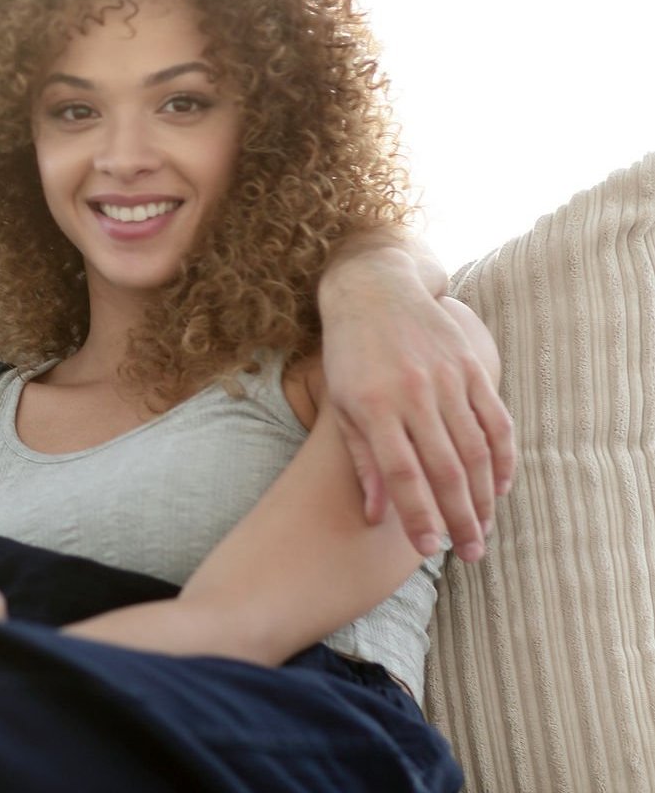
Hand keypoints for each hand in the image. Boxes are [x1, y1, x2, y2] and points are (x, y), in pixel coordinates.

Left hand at [320, 258, 514, 563]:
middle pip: (445, 470)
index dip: (418, 515)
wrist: (374, 291)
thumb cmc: (349, 356)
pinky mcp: (471, 368)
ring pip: (476, 450)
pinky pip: (496, 421)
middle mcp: (413, 395)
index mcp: (374, 408)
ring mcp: (447, 380)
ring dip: (485, 496)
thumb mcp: (341, 406)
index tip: (429, 549)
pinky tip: (503, 487)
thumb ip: (362, 461)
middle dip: (460, 517)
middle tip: (470, 553)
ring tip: (485, 530)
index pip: (402, 474)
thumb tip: (377, 516)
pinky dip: (504, 457)